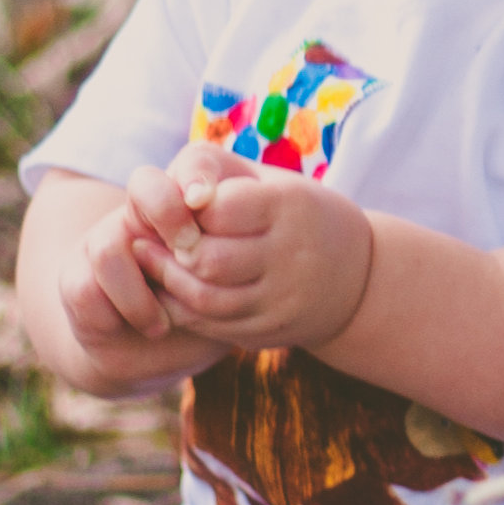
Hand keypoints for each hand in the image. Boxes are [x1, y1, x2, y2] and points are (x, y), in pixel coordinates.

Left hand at [139, 149, 374, 351]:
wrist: (355, 276)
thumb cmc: (291, 212)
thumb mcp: (262, 177)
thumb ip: (209, 172)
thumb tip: (175, 198)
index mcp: (291, 206)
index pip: (219, 209)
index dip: (188, 207)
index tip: (179, 205)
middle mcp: (293, 256)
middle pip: (208, 260)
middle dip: (171, 250)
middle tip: (148, 240)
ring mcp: (284, 300)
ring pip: (206, 300)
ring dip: (168, 282)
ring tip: (150, 262)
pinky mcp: (272, 331)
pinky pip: (213, 326)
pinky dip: (183, 309)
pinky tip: (171, 290)